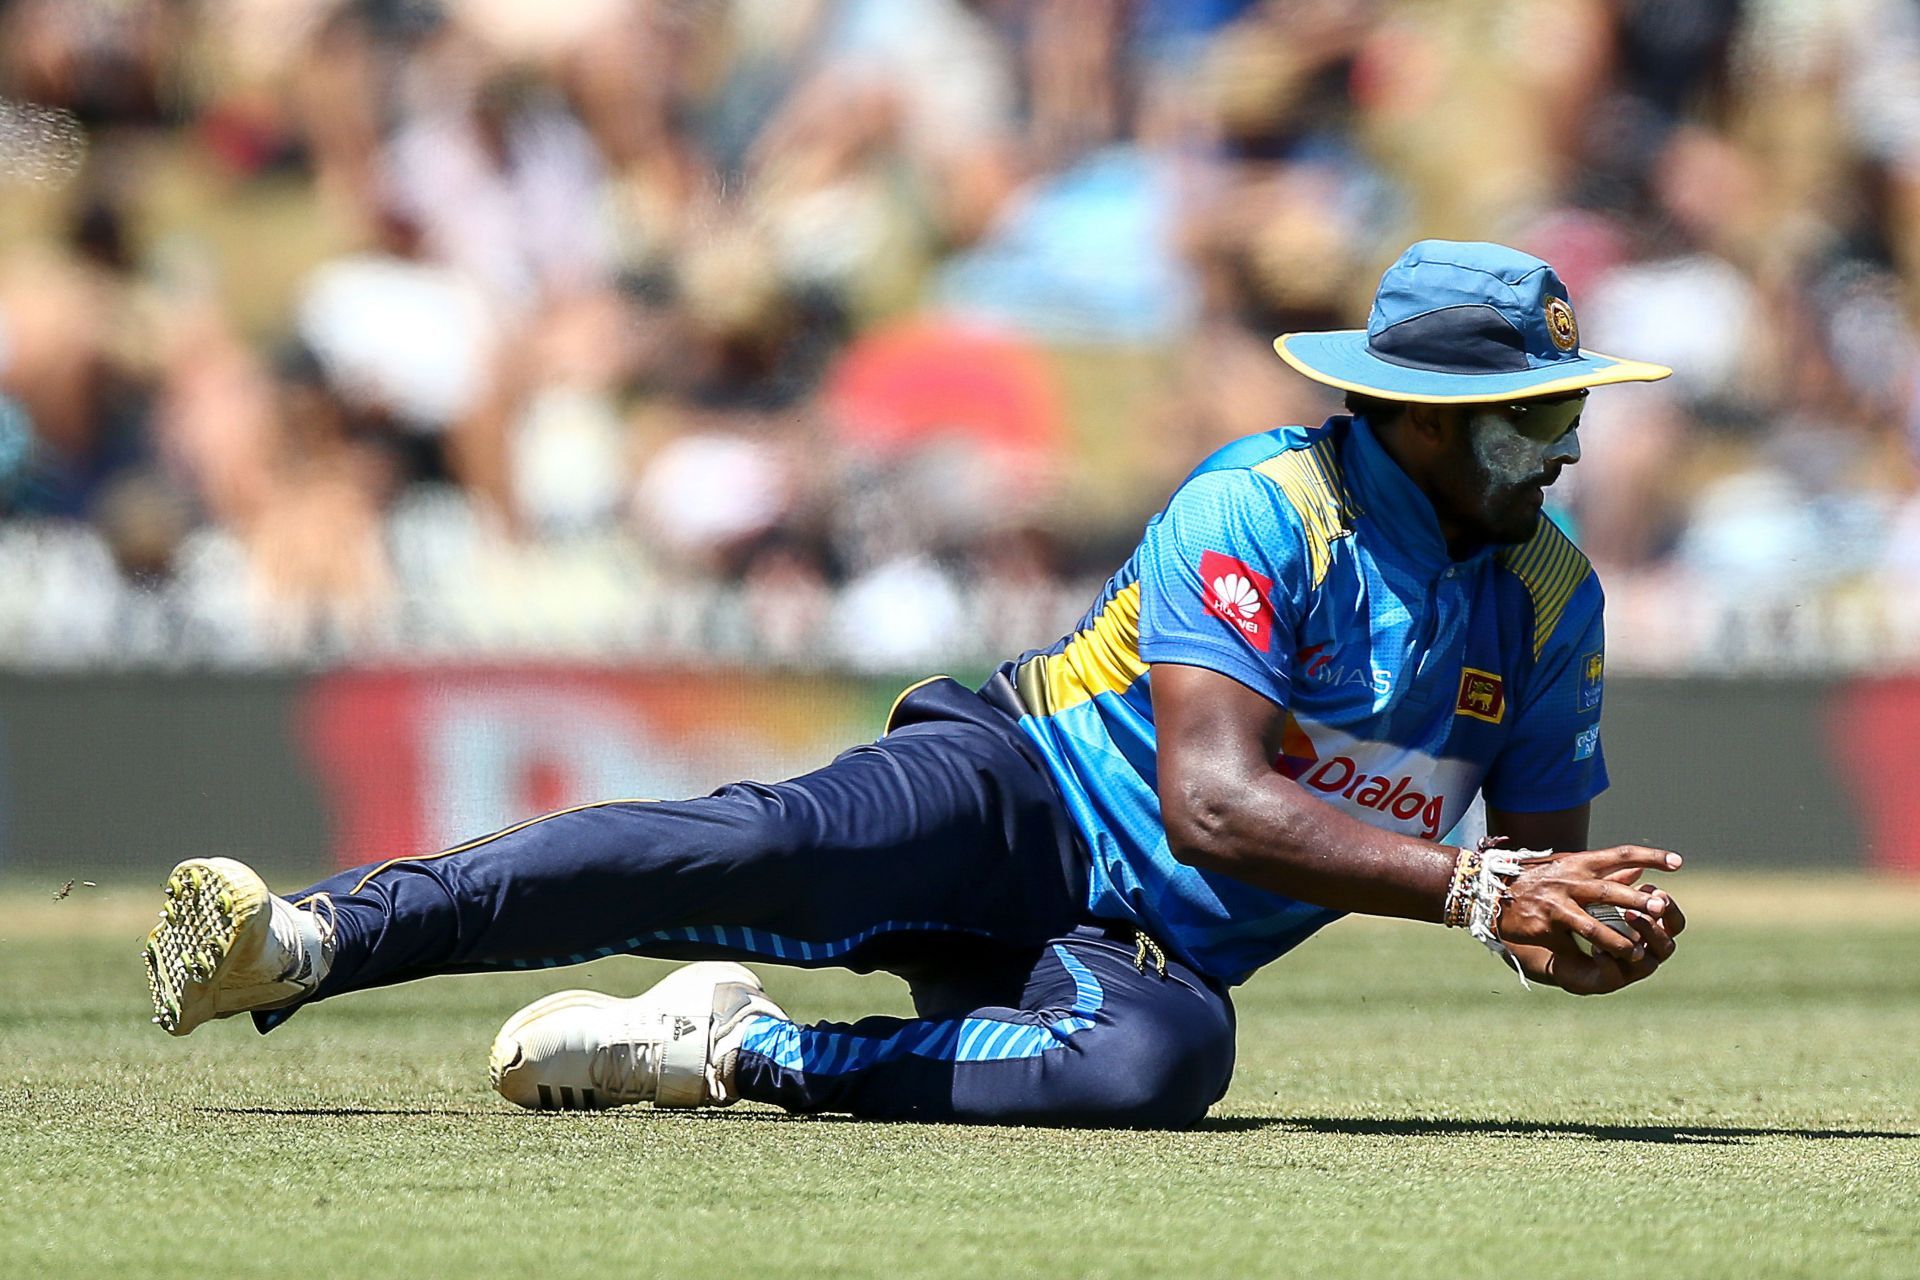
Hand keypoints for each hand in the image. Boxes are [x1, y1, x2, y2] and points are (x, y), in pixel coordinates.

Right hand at [1494, 846, 1683, 991]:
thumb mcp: (1569, 868)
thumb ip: (1603, 871)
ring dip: (1622, 932)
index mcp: (1579, 862)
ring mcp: (1558, 899)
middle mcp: (1571, 877)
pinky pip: (1580, 933)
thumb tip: (1639, 870)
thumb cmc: (1535, 881)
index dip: (1650, 856)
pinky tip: (1615, 954)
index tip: (1677, 862)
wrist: (1490, 891)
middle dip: (1638, 898)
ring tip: (1642, 948)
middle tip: (1661, 906)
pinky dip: (1602, 943)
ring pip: (1598, 916)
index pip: (1620, 854)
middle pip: (1611, 888)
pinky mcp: (1547, 919)